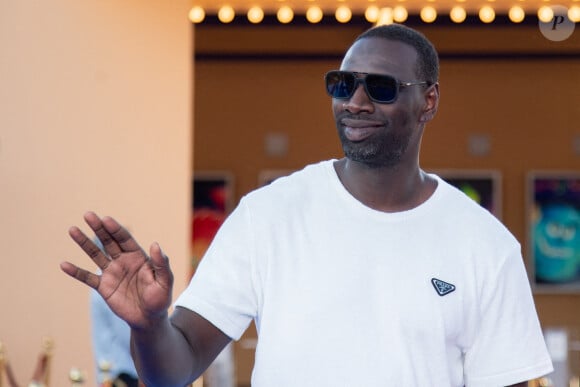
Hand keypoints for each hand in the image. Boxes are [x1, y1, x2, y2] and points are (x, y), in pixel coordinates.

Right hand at [60, 212, 173, 329]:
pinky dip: (76, 272)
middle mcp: (123, 261)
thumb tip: (155, 244)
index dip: (116, 229)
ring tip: (72, 229)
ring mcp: (112, 273)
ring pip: (96, 254)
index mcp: (138, 256)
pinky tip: (64, 264)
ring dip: (84, 242)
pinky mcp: (103, 287)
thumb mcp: (165, 281)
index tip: (106, 219)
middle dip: (99, 228)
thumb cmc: (160, 298)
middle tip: (88, 214)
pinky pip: (87, 277)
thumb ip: (161, 263)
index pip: (125, 239)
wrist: (149, 319)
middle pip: (109, 241)